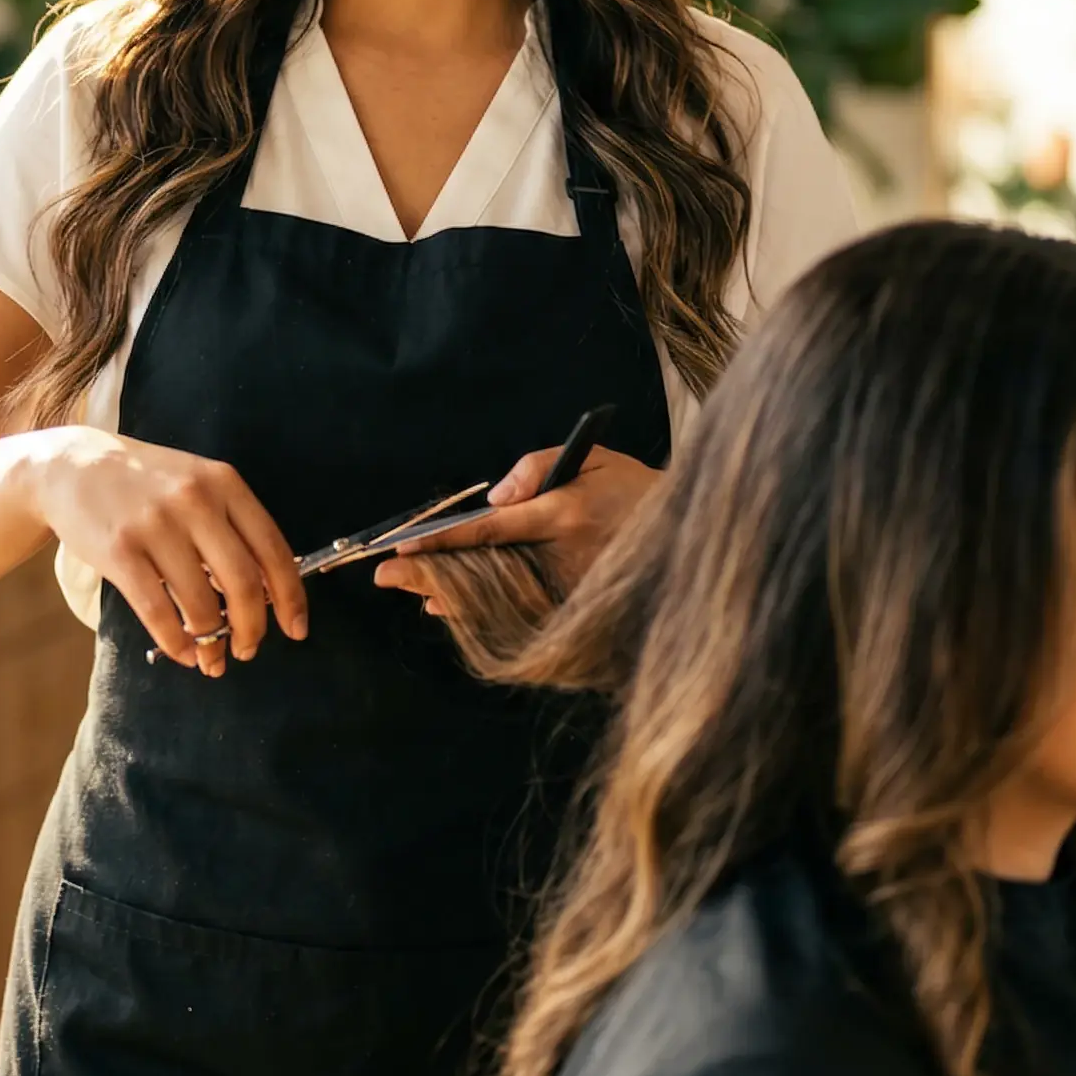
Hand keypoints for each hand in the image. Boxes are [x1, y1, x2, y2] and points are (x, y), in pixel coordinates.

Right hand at [31, 428, 307, 675]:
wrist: (74, 465)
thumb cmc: (146, 482)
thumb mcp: (197, 484)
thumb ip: (232, 525)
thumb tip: (268, 590)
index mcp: (224, 483)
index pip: (273, 548)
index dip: (291, 596)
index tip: (296, 628)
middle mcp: (194, 501)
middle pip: (243, 582)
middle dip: (252, 628)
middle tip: (248, 650)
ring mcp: (155, 525)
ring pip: (200, 603)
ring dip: (212, 643)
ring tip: (212, 660)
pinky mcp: (119, 551)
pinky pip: (158, 611)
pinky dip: (176, 642)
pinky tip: (183, 652)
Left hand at [373, 443, 662, 614]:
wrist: (692, 540)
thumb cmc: (636, 491)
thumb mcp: (595, 458)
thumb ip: (539, 466)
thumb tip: (495, 497)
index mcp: (562, 516)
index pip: (489, 529)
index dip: (443, 539)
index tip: (401, 545)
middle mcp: (560, 559)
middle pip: (481, 570)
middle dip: (430, 573)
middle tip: (384, 575)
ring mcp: (567, 592)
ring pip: (494, 599)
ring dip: (450, 597)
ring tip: (412, 594)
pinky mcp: (576, 614)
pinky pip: (518, 617)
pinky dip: (482, 613)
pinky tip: (451, 609)